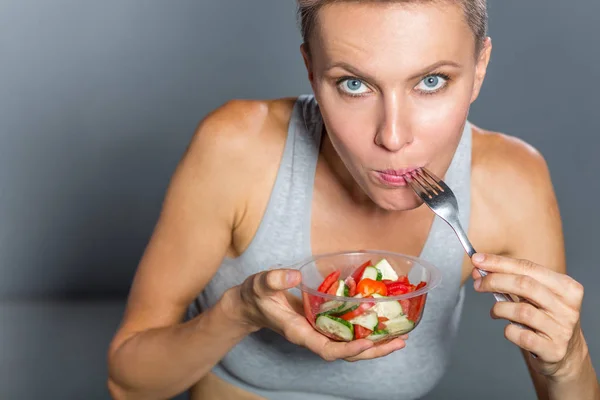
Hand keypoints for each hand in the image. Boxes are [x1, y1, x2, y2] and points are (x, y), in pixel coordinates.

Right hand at [229, 267, 406, 361]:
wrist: (251, 305)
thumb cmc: (255, 296)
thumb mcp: (261, 284)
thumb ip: (275, 279)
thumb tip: (296, 275)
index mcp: (299, 332)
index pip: (326, 348)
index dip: (348, 349)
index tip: (367, 343)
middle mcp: (312, 336)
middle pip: (346, 353)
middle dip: (373, 351)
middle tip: (400, 342)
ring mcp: (318, 331)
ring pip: (350, 346)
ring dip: (375, 344)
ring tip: (400, 337)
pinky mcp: (323, 324)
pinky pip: (347, 333)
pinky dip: (365, 331)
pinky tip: (382, 323)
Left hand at [471, 253, 585, 377]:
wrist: (567, 353)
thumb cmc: (546, 318)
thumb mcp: (537, 296)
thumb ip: (512, 280)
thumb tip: (480, 268)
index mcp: (567, 287)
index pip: (528, 267)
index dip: (499, 262)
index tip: (477, 259)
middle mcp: (567, 308)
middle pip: (524, 285)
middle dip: (494, 281)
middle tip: (478, 284)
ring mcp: (562, 330)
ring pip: (521, 311)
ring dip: (499, 309)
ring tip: (495, 311)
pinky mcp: (553, 350)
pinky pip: (521, 335)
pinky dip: (509, 330)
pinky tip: (510, 329)